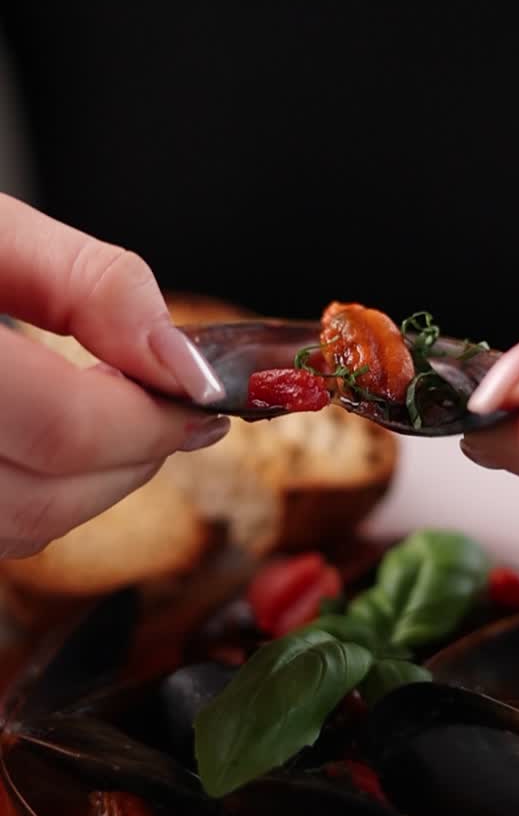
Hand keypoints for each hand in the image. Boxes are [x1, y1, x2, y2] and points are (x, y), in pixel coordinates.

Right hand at [0, 193, 227, 557]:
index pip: (61, 426)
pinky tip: (59, 446)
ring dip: (94, 488)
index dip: (149, 421)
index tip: (202, 397)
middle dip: (133, 459)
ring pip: (16, 530)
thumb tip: (180, 362)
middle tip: (175, 410)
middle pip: (40, 499)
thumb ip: (88, 284)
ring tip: (124, 423)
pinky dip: (40, 499)